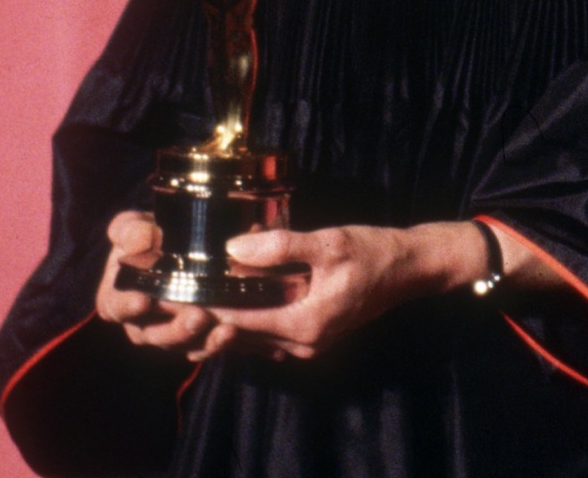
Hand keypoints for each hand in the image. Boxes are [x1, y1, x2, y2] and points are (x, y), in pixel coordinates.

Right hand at [94, 210, 232, 358]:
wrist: (187, 240)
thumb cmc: (151, 234)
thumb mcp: (137, 225)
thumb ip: (130, 229)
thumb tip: (138, 237)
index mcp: (117, 295)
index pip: (114, 306)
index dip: (126, 306)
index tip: (143, 301)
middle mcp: (140, 320)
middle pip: (151, 334)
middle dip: (173, 329)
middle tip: (197, 315)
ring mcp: (167, 332)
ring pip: (178, 345)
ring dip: (196, 337)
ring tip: (218, 323)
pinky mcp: (193, 339)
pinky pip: (202, 348)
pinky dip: (215, 343)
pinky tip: (230, 331)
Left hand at [198, 222, 478, 361]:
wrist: (410, 269)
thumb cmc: (373, 252)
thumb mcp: (329, 242)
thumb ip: (281, 246)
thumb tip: (233, 246)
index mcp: (304, 324)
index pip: (239, 320)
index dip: (206, 305)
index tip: (178, 289)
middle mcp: (302, 344)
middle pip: (240, 335)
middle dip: (209, 314)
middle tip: (177, 290)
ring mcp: (308, 344)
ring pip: (251, 338)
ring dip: (225, 318)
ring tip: (195, 293)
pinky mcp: (311, 336)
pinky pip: (266, 334)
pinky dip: (246, 320)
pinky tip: (232, 297)